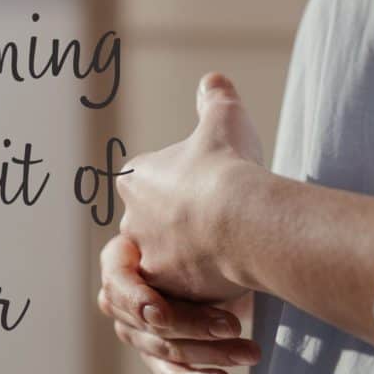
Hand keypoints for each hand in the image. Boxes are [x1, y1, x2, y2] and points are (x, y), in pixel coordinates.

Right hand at [98, 234, 260, 373]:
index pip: (118, 285)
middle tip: (233, 326)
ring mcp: (137, 331)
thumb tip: (167, 217)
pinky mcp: (158, 356)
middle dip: (195, 327)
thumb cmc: (203, 233)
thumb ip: (181, 232)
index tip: (161, 315)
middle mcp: (120, 300)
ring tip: (249, 352)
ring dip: (212, 353)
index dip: (137, 303)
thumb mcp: (193, 229)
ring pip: (169, 351)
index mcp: (118, 261)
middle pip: (151, 324)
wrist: (223, 256)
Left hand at [116, 72, 263, 301]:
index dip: (178, 186)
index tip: (204, 187)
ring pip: (165, 262)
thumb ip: (216, 98)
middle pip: (152, 225)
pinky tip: (226, 282)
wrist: (241, 217)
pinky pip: (178, 293)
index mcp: (137, 177)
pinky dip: (199, 289)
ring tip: (223, 257)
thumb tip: (213, 80)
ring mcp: (147, 256)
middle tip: (217, 227)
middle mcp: (132, 218)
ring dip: (189, 260)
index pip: (146, 183)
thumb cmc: (230, 165)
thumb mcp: (226, 119)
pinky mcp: (164, 290)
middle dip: (180, 228)